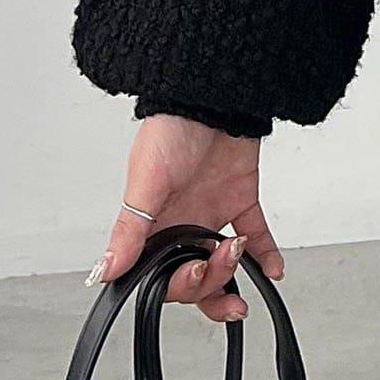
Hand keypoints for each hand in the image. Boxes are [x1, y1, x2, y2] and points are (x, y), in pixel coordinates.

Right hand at [87, 115, 283, 321]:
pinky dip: (266, 255)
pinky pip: (256, 235)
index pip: (161, 274)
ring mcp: (212, 213)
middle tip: (215, 266)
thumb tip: (106, 269)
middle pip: (194, 276)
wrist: (214, 95)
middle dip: (208, 282)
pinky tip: (273, 270)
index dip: (178, 284)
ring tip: (238, 255)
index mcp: (153, 225)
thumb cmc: (171, 129)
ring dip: (232, 272)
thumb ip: (131, 230)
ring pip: (222, 262)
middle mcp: (182, 224)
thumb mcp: (146, 181)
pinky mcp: (240, 199)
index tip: (192, 275)